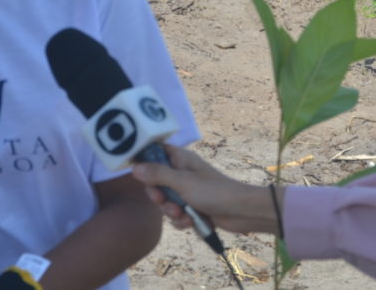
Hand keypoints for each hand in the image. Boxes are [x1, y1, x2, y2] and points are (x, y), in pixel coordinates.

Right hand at [131, 144, 282, 235]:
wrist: (241, 212)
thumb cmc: (213, 191)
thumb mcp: (182, 182)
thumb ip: (157, 174)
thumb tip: (134, 167)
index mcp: (180, 159)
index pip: (155, 152)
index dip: (145, 162)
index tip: (139, 175)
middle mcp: (182, 172)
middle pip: (156, 182)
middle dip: (159, 196)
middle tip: (163, 201)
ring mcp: (187, 191)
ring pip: (165, 201)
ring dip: (171, 211)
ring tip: (183, 214)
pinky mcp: (192, 207)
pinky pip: (176, 214)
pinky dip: (181, 220)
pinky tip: (190, 222)